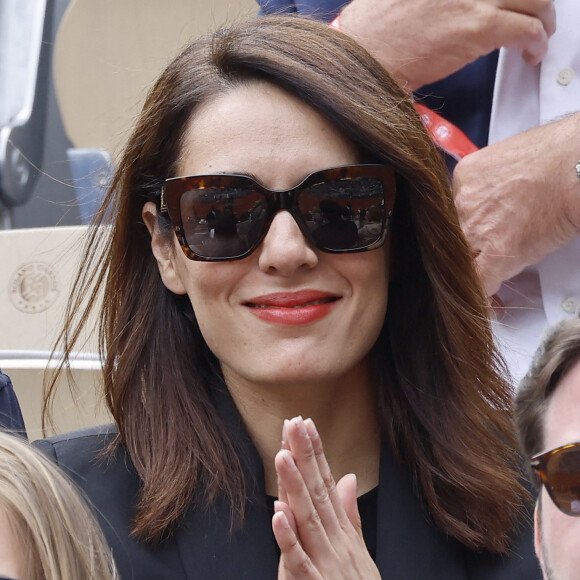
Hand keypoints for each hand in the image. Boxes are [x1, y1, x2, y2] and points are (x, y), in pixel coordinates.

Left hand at [272, 416, 379, 579]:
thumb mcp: (357, 550)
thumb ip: (350, 513)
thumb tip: (349, 476)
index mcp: (342, 530)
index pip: (327, 483)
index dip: (316, 452)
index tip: (305, 423)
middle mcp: (335, 540)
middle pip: (317, 492)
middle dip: (305, 456)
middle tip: (294, 423)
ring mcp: (326, 563)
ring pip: (308, 519)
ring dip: (295, 487)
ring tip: (283, 456)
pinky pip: (299, 562)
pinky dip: (288, 539)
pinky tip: (277, 514)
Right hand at [339, 0, 555, 89]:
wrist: (366, 54)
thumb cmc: (374, 28)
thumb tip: (453, 3)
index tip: (509, 2)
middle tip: (536, 13)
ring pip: (536, 0)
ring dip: (543, 18)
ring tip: (538, 36)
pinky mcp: (480, 28)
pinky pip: (527, 30)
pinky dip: (537, 42)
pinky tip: (531, 53)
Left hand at [453, 114, 579, 295]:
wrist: (578, 166)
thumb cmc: (558, 157)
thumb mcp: (507, 161)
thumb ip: (491, 185)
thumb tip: (498, 203)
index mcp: (464, 177)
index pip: (454, 213)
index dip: (465, 232)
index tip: (473, 244)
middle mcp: (463, 201)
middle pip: (454, 238)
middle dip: (468, 256)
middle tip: (480, 268)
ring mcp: (476, 227)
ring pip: (462, 262)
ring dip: (474, 278)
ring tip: (489, 291)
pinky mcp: (497, 251)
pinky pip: (479, 281)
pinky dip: (485, 295)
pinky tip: (494, 304)